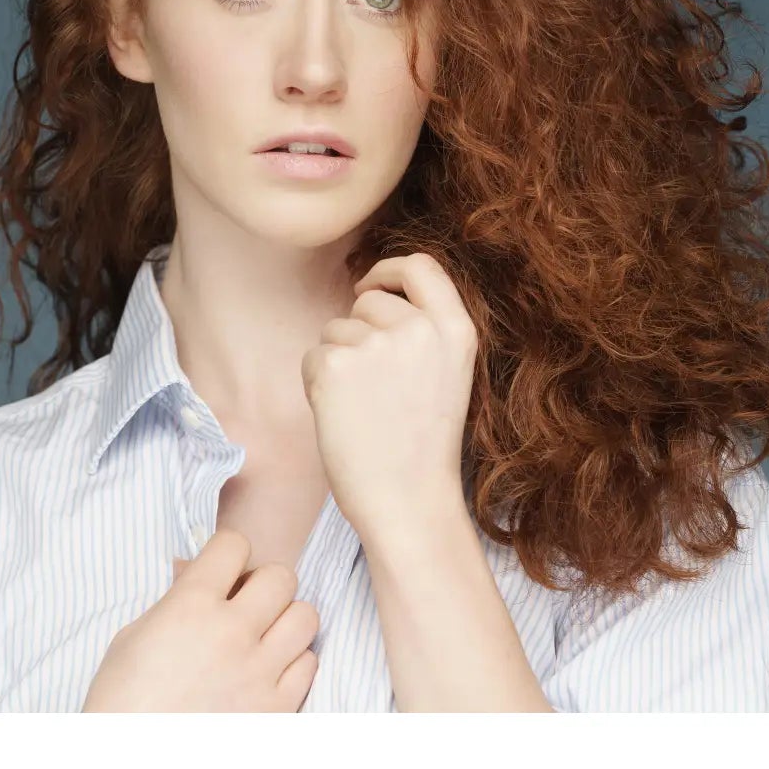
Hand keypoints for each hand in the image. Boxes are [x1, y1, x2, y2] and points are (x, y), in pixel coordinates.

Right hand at [81, 529, 319, 711]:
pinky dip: (292, 664)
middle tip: (248, 603)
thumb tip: (193, 573)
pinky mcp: (276, 710)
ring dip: (285, 621)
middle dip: (264, 584)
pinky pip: (308, 665)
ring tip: (265, 636)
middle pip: (281, 577)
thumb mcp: (133, 637)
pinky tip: (268, 673)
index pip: (234, 544)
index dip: (227, 552)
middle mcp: (232, 632)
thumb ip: (174, 601)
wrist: (127, 766)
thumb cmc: (120, 702)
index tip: (221, 570)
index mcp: (191, 605)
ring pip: (305, 617)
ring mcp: (259, 672)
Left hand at [300, 250, 477, 536]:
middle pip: (367, 302)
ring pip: (335, 329)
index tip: (370, 286)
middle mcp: (418, 328)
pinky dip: (317, 384)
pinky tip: (343, 417)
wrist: (408, 502)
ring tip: (364, 408)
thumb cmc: (421, 446)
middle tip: (375, 389)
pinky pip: (312, 356)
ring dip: (338, 362)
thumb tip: (370, 292)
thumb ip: (422, 329)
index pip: (421, 266)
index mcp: (456, 329)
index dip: (389, 270)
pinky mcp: (335, 364)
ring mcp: (376, 344)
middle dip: (358, 333)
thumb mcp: (447, 374)